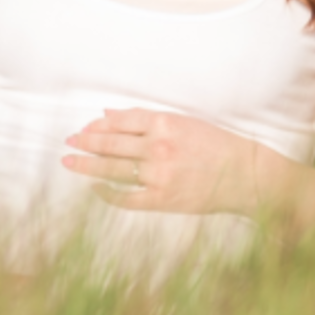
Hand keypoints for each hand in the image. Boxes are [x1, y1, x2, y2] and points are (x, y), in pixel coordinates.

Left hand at [61, 108, 263, 213]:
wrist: (245, 175)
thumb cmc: (216, 146)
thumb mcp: (184, 122)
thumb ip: (146, 119)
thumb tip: (108, 114)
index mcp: (165, 123)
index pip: (120, 121)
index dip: (97, 125)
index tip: (84, 128)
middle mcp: (158, 146)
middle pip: (110, 143)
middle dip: (85, 143)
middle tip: (69, 142)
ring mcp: (159, 174)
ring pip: (112, 168)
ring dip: (87, 165)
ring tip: (70, 162)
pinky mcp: (162, 199)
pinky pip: (126, 197)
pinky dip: (107, 193)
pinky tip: (95, 188)